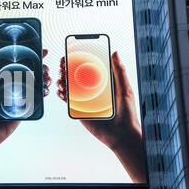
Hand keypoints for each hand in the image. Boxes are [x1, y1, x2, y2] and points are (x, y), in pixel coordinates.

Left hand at [0, 50, 51, 182]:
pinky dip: (42, 93)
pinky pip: (34, 100)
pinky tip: (45, 88)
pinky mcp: (23, 110)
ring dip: (42, 77)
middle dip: (38, 65)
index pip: (14, 65)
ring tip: (46, 74)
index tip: (35, 48)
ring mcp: (17, 99)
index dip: (24, 56)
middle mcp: (9, 89)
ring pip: (33, 84)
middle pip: (27, 73)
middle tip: (44, 60)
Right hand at [57, 52, 145, 182]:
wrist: (121, 135)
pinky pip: (68, 100)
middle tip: (63, 65)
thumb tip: (115, 54)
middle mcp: (92, 90)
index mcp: (103, 83)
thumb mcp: (125, 90)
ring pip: (70, 87)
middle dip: (67, 69)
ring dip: (63, 81)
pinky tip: (61, 91)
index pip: (89, 68)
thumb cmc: (127, 113)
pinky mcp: (79, 110)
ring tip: (62, 79)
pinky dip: (62, 94)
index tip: (72, 53)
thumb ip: (119, 72)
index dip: (79, 60)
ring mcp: (85, 100)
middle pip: (76, 76)